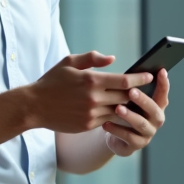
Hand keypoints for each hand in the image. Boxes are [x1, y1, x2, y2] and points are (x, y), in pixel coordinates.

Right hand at [32, 51, 155, 133]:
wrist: (33, 106)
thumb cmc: (51, 81)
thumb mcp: (69, 62)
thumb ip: (92, 58)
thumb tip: (113, 59)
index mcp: (91, 80)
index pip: (124, 80)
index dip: (139, 78)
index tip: (149, 76)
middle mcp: (93, 98)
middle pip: (125, 97)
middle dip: (137, 93)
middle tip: (147, 89)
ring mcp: (91, 114)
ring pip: (118, 110)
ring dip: (128, 106)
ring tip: (137, 101)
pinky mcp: (87, 125)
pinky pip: (107, 120)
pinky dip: (115, 115)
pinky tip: (119, 111)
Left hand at [103, 69, 169, 156]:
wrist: (112, 133)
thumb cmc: (120, 108)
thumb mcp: (125, 97)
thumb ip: (128, 85)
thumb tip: (121, 67)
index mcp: (155, 105)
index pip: (163, 93)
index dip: (163, 83)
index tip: (160, 71)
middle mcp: (155, 119)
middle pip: (154, 109)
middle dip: (143, 100)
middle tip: (131, 91)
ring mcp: (148, 133)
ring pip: (141, 124)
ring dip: (130, 116)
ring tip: (118, 108)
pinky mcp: (136, 145)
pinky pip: (128, 137)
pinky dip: (117, 130)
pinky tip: (106, 124)